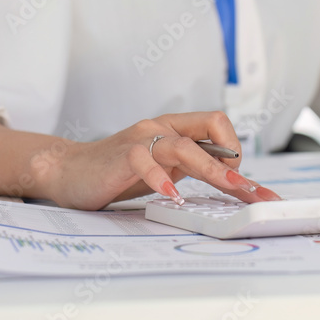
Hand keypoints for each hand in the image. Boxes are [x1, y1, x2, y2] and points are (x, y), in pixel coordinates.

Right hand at [44, 111, 280, 209]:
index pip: (217, 125)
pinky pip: (145, 161)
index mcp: (175, 128)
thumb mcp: (163, 168)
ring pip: (183, 144)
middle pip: (210, 128)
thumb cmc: (118, 171)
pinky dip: (161, 178)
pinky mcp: (122, 155)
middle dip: (234, 161)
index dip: (235, 150)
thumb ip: (191, 167)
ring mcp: (142, 138)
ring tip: (227, 186)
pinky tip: (170, 195)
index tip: (243, 183)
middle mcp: (162, 127)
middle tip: (250, 189)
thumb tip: (231, 183)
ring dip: (210, 168)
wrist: (69, 170)